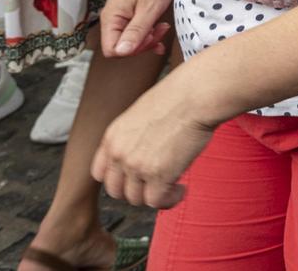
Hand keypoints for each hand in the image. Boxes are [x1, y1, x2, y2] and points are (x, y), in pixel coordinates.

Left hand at [92, 75, 216, 208]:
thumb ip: (134, 136)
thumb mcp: (143, 112)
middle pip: (117, 191)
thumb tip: (145, 150)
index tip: (136, 177)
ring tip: (173, 186)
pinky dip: (170, 200)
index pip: (100, 174)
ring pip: (137, 199)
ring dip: (156, 195)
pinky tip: (181, 189)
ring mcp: (137, 166)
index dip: (119, 178)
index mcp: (113, 137)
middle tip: (156, 183)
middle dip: (137, 190)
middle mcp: (119, 153)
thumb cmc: (180, 96)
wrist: (197, 94)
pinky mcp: (158, 175)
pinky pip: (157, 202)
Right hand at [99, 0, 174, 58]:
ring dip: (148, 39)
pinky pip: (136, 32)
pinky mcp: (131, 13)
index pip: (111, 50)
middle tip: (159, 32)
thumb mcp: (149, 9)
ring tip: (162, 28)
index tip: (150, 38)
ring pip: (130, 40)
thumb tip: (121, 53)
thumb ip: (135, 32)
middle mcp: (112, 18)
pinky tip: (160, 31)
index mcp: (111, 17)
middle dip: (142, 45)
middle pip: (121, 47)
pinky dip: (148, 34)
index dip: (132, 50)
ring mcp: (121, 15)